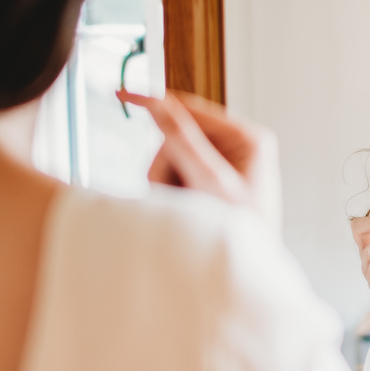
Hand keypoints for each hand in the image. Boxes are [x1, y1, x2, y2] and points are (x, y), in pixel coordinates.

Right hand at [120, 90, 281, 231]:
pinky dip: (170, 194)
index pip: (192, 109)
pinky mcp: (212, 183)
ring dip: (166, 184)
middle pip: (177, 136)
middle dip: (165, 167)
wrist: (246, 278)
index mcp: (248, 139)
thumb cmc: (241, 232)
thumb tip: (158, 104)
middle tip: (169, 197)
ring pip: (172, 159)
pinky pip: (176, 177)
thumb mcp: (209, 183)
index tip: (121, 92)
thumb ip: (183, 142)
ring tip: (183, 211)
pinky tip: (184, 212)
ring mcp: (225, 166)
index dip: (155, 102)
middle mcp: (239, 147)